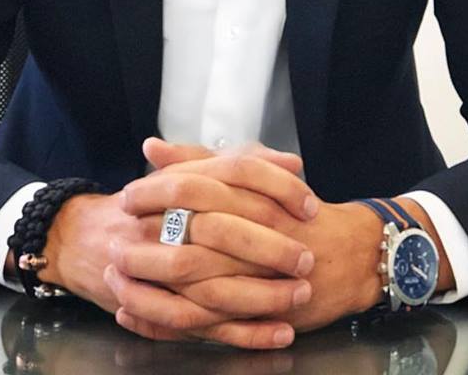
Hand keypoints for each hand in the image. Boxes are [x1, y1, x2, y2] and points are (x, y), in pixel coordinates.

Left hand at [129, 141, 454, 332]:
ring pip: (194, 281)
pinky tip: (137, 315)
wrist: (351, 253)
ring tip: (117, 281)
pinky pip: (206, 319)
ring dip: (150, 283)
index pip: (192, 186)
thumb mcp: (251, 172)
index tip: (126, 197)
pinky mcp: (259, 308)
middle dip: (146, 242)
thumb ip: (200, 159)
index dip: (154, 193)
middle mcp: (252, 227)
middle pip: (189, 235)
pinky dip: (166, 320)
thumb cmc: (293, 209)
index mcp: (249, 191)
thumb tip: (151, 147)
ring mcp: (256, 271)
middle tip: (115, 243)